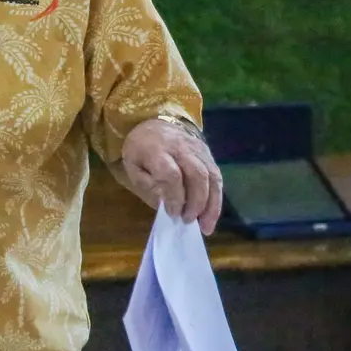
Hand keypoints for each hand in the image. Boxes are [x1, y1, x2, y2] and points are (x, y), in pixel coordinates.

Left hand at [118, 117, 222, 234]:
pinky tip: (211, 215)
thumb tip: (165, 203)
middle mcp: (182, 147)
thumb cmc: (141, 149)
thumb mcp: (133, 166)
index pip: (172, 174)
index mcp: (157, 149)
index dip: (175, 197)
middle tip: (189, 221)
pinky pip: (217, 177)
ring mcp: (198, 150)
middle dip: (196, 202)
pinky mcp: (209, 155)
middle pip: (198, 175)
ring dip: (211, 204)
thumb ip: (147, 184)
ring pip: (212, 177)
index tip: (173, 214)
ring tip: (206, 225)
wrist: (155, 124)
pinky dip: (217, 199)